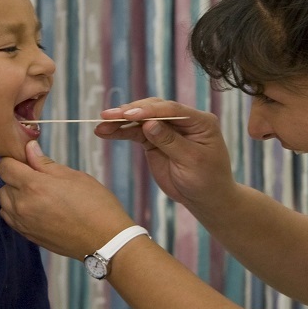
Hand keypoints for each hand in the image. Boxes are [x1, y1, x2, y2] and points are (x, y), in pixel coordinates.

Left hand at [0, 141, 135, 258]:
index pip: (6, 166)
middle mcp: (22, 205)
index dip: (15, 159)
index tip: (27, 159)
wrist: (105, 240)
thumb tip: (29, 148)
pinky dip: (18, 210)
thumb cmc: (95, 204)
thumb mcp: (74, 176)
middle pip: (4, 183)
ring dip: (15, 195)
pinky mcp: (28, 236)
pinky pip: (11, 218)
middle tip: (39, 177)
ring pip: (5, 202)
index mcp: (34, 186)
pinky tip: (38, 208)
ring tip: (39, 194)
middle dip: (16, 177)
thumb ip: (45, 163)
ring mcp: (23, 223)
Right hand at [94, 98, 237, 211]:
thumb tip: (149, 124)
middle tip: (108, 116)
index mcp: (199, 121)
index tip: (130, 114)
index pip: (172, 110)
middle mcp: (183, 120)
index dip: (149, 111)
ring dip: (121, 121)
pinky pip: (136, 132)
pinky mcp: (155, 140)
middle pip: (153, 110)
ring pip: (141, 120)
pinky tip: (105, 132)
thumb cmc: (206, 180)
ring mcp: (168, 129)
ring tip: (101, 125)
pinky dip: (121, 132)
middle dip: (130, 112)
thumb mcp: (191, 161)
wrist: (205, 198)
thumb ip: (170, 141)